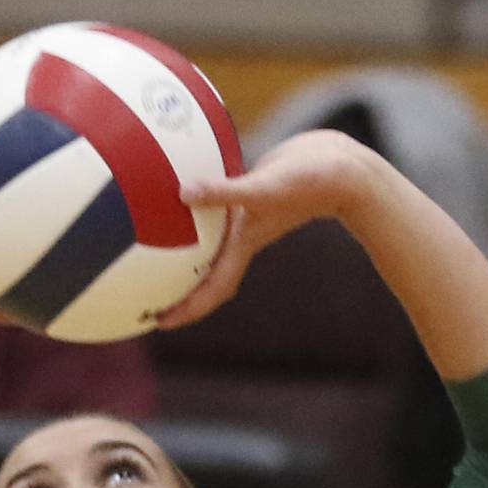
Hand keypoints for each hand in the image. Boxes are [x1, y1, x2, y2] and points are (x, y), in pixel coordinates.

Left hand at [158, 130, 374, 328]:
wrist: (344, 165)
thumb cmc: (311, 181)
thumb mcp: (265, 187)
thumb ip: (224, 192)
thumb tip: (184, 193)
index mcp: (244, 244)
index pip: (211, 289)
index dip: (186, 309)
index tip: (157, 323)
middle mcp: (242, 236)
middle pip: (205, 273)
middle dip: (177, 289)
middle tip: (143, 295)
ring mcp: (246, 216)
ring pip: (208, 242)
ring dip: (183, 252)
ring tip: (150, 249)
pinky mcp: (249, 193)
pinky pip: (216, 205)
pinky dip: (197, 204)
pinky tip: (178, 190)